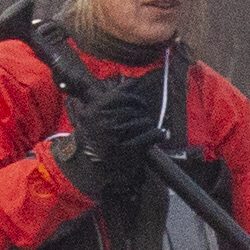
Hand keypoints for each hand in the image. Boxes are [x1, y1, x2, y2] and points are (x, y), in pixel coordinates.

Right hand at [59, 75, 167, 203]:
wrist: (89, 167)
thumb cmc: (95, 138)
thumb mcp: (95, 115)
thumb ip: (113, 97)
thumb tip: (133, 82)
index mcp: (94, 110)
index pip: (121, 97)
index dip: (135, 99)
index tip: (141, 104)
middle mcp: (102, 122)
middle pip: (132, 110)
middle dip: (142, 114)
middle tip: (145, 119)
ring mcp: (113, 136)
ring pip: (141, 122)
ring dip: (148, 124)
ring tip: (149, 128)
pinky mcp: (124, 150)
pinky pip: (146, 137)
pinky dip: (156, 135)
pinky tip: (160, 135)